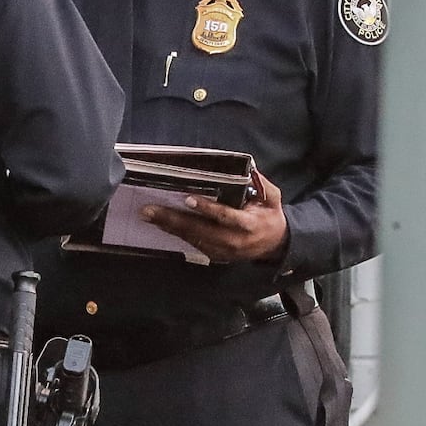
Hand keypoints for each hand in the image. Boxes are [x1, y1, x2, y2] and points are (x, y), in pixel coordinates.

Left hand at [139, 168, 287, 263]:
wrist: (275, 245)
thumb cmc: (270, 216)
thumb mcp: (272, 198)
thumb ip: (262, 185)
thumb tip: (249, 170)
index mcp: (248, 224)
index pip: (225, 216)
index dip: (207, 209)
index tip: (188, 199)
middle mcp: (233, 240)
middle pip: (200, 230)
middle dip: (174, 220)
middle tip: (151, 210)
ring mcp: (223, 251)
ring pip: (193, 239)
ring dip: (170, 227)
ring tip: (149, 216)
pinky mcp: (216, 255)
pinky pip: (193, 244)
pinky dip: (177, 234)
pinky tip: (162, 224)